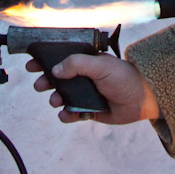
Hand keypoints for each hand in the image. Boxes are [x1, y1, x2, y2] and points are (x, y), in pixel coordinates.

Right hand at [26, 54, 159, 124]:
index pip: (60, 58)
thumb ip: (77, 64)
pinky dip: (65, 115)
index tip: (32, 63)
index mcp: (85, 61)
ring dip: (54, 98)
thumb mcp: (100, 65)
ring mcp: (84, 94)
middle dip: (45, 80)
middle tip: (40, 84)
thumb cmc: (123, 76)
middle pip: (56, 78)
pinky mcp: (88, 111)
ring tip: (56, 100)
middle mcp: (83, 77)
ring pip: (61, 96)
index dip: (45, 59)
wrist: (142, 98)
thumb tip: (55, 69)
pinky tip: (66, 114)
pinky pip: (71, 114)